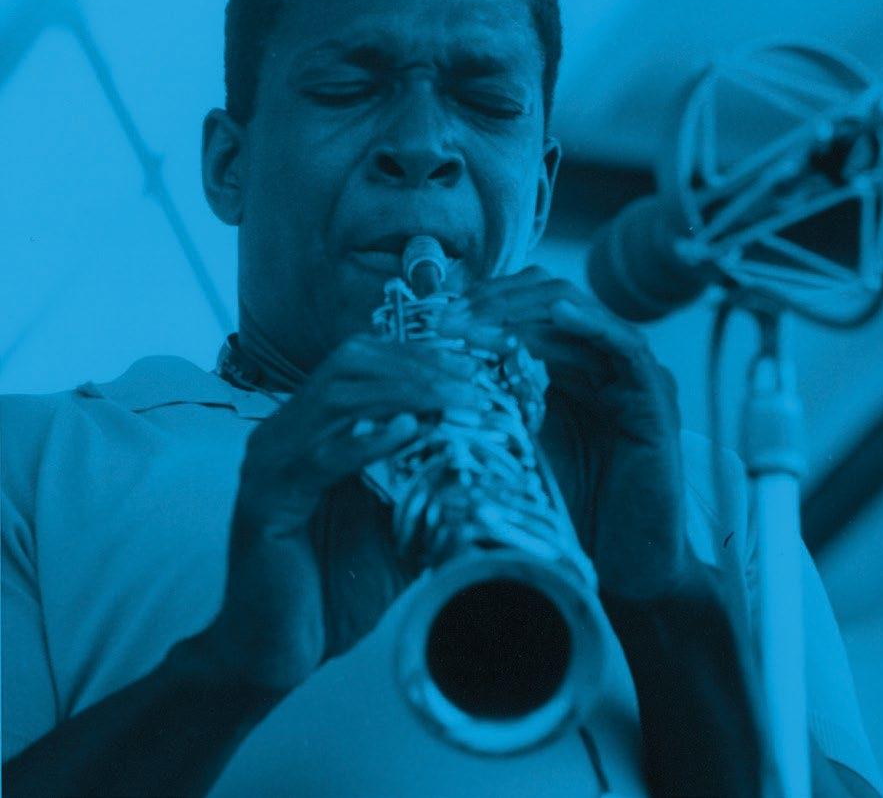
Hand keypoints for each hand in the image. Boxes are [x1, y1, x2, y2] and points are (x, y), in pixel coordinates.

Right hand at [199, 333, 484, 691]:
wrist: (278, 651)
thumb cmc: (335, 586)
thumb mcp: (397, 526)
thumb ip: (429, 487)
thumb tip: (492, 462)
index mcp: (312, 427)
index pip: (364, 361)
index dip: (419, 355)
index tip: (474, 367)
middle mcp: (285, 432)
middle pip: (351, 363)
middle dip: (417, 365)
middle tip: (470, 382)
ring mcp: (270, 461)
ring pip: (338, 397)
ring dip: (404, 392)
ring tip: (453, 400)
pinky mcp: (266, 499)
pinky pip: (320, 455)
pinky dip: (368, 440)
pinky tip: (409, 431)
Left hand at [441, 266, 692, 602]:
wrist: (624, 568)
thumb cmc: (569, 510)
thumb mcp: (514, 443)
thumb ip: (489, 400)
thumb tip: (427, 367)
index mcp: (568, 364)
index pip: (524, 305)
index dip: (479, 303)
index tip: (433, 319)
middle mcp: (601, 360)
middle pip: (546, 299)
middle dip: (492, 303)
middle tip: (446, 320)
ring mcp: (630, 375)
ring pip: (577, 313)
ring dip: (522, 311)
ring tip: (475, 322)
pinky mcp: (654, 398)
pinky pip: (625, 346)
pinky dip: (592, 323)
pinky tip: (557, 314)